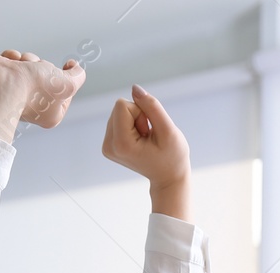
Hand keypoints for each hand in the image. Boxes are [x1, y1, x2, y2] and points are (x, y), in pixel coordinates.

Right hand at [0, 50, 86, 142]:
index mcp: (50, 112)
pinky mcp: (3, 76)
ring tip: (22, 69)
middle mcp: (33, 103)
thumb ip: (78, 76)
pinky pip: (14, 58)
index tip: (67, 68)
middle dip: (44, 67)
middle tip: (38, 75)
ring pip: (31, 62)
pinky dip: (13, 58)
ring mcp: (16, 90)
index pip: (65, 90)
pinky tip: (11, 64)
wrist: (1, 83)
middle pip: (48, 73)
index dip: (65, 78)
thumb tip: (75, 67)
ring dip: (28, 60)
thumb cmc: (34, 88)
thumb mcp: (69, 84)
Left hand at [102, 86, 190, 215]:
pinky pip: (118, 119)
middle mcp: (108, 146)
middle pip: (119, 107)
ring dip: (135, 121)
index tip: (149, 130)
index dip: (141, 112)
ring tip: (145, 139)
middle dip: (137, 116)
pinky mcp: (108, 145)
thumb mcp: (168, 130)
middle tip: (148, 136)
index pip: (122, 105)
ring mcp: (107, 147)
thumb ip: (152, 106)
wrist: (168, 177)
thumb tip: (134, 88)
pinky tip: (140, 141)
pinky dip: (131, 126)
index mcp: (121, 144)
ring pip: (118, 112)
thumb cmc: (173, 156)